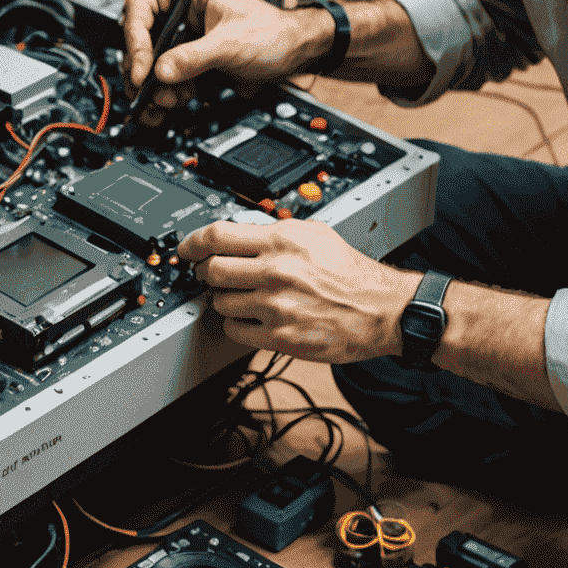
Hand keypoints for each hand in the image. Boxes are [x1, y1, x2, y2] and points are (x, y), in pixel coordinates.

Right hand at [121, 0, 327, 123]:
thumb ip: (195, 56)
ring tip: (164, 103)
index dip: (135, 38)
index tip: (141, 68)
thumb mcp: (231, 43)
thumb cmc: (273, 32)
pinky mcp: (188, 59)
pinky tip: (170, 106)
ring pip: (150, 61)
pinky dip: (164, 93)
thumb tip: (161, 70)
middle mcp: (180, 9)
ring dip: (153, 86)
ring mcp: (182, 35)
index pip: (141, 6)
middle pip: (140, 37)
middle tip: (146, 91)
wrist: (295, 55)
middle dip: (143, 68)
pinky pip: (165, 77)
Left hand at [177, 217, 420, 363]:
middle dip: (206, 272)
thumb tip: (240, 230)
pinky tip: (250, 319)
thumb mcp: (315, 234)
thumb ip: (276, 230)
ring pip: (220, 302)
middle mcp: (276, 271)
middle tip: (212, 274)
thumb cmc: (351, 273)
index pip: (218, 235)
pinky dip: (236, 325)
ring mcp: (276, 306)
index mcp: (283, 240)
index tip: (186, 248)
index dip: (193, 242)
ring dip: (224, 299)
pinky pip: (235, 331)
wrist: (381, 310)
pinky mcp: (280, 337)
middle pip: (212, 270)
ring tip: (241, 297)